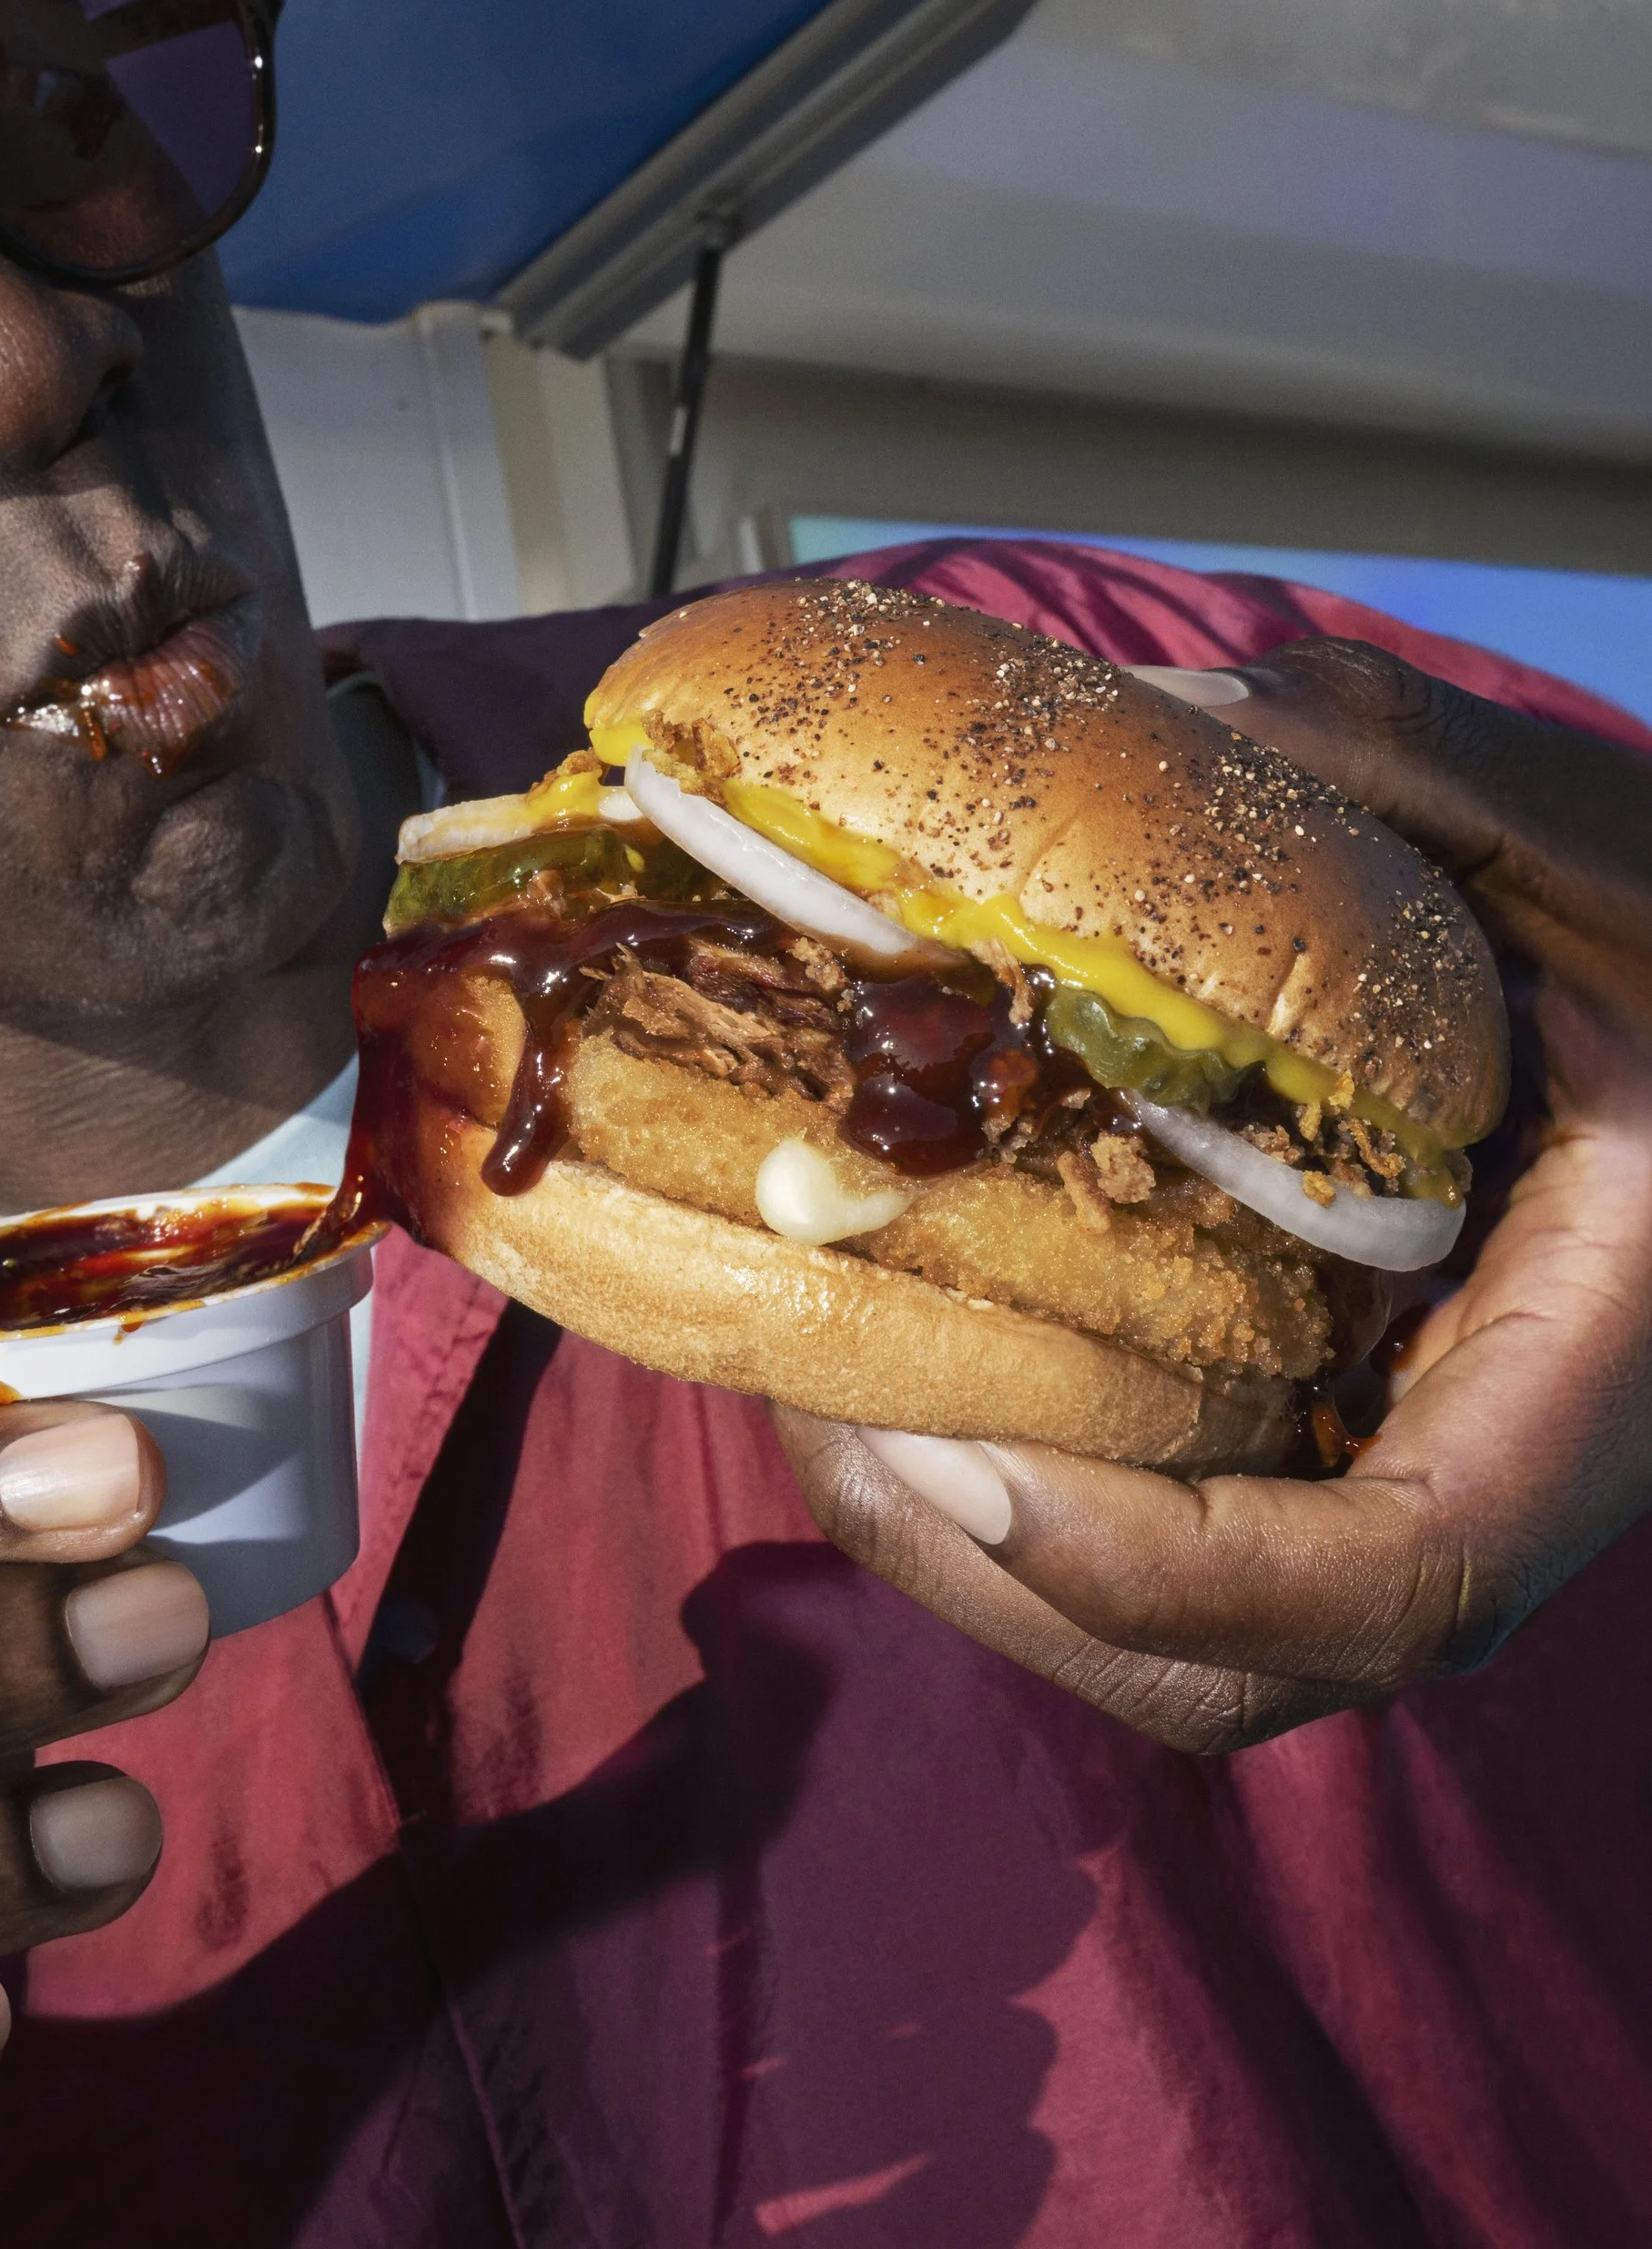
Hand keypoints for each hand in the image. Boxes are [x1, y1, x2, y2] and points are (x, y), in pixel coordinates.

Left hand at [777, 638, 1651, 1751]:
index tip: (954, 1461)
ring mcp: (1398, 1477)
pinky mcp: (1329, 1440)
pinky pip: (1164, 1543)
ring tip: (803, 1391)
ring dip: (971, 1555)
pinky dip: (1010, 1495)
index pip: (1398, 1580)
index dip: (1162, 1563)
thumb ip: (1415, 768)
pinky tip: (889, 1356)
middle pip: (1238, 1662)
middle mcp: (1487, 1474)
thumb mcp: (1604, 848)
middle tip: (813, 1417)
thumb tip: (1170, 713)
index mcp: (1588, 1379)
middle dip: (1002, 1579)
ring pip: (1178, 1641)